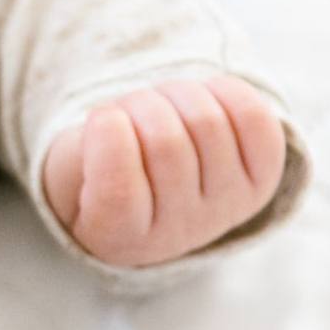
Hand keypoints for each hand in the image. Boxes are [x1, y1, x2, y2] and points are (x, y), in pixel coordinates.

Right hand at [41, 74, 284, 268]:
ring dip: (174, 92)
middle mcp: (180, 231)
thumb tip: (115, 123)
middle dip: (138, 104)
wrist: (151, 197)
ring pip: (208, 122)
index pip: (118, 189)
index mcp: (119, 238)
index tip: (100, 117)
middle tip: (126, 106)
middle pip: (166, 143)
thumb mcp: (68, 172)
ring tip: (158, 101)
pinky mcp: (261, 179)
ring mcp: (227, 206)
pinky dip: (223, 91)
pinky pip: (254, 119)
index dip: (107, 135)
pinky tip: (200, 97)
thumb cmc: (98, 173)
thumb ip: (77, 154)